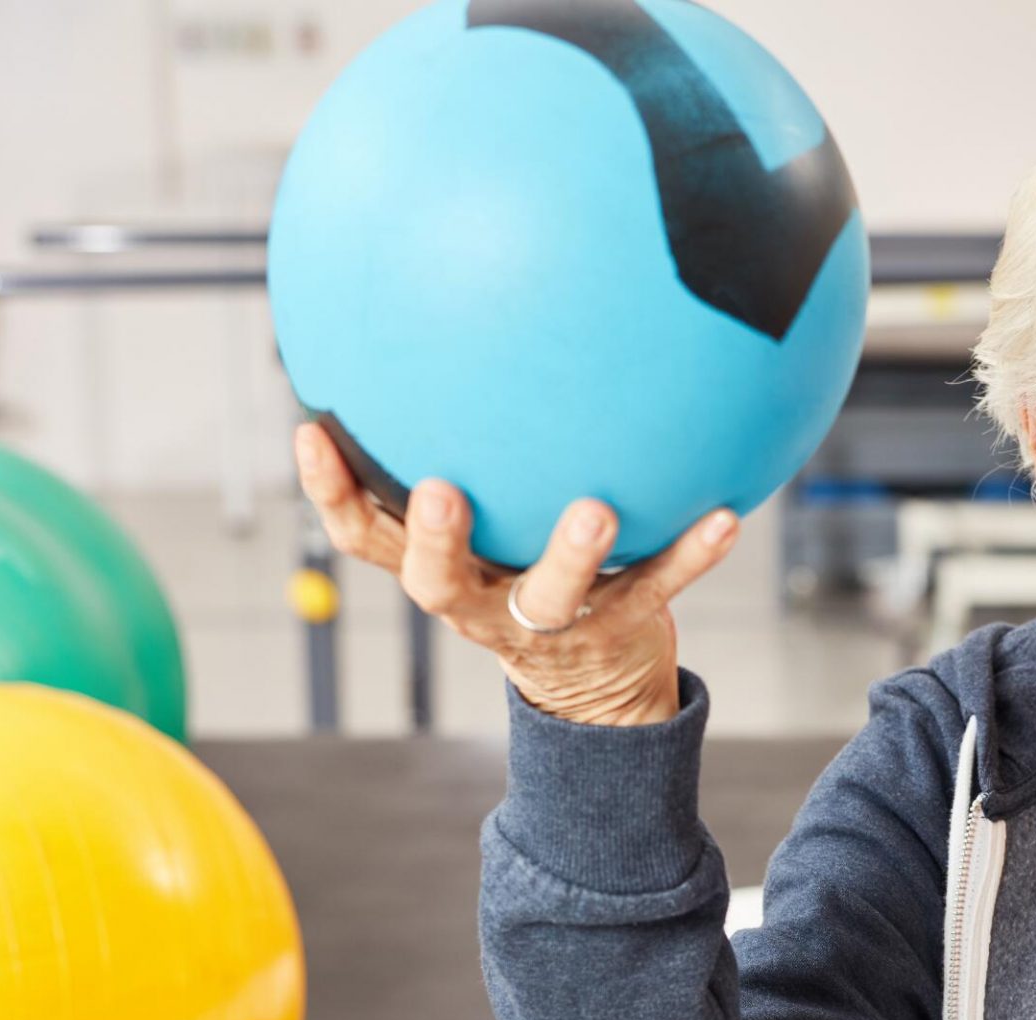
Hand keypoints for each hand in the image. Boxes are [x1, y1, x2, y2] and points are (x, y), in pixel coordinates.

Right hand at [292, 422, 739, 725]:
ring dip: (570, 556)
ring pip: (550, 598)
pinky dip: (690, 555)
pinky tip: (727, 516)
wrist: (597, 680)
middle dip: (433, 541)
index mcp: (439, 569)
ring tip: (596, 510)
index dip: (329, 493)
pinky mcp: (620, 631)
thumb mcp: (489, 516)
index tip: (309, 432)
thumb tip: (453, 322)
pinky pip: (656, 588)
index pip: (363, 538)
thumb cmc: (528, 564)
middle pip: (438, 583)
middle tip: (439, 494)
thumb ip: (467, 447)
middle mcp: (482, 602)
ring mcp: (551, 624)